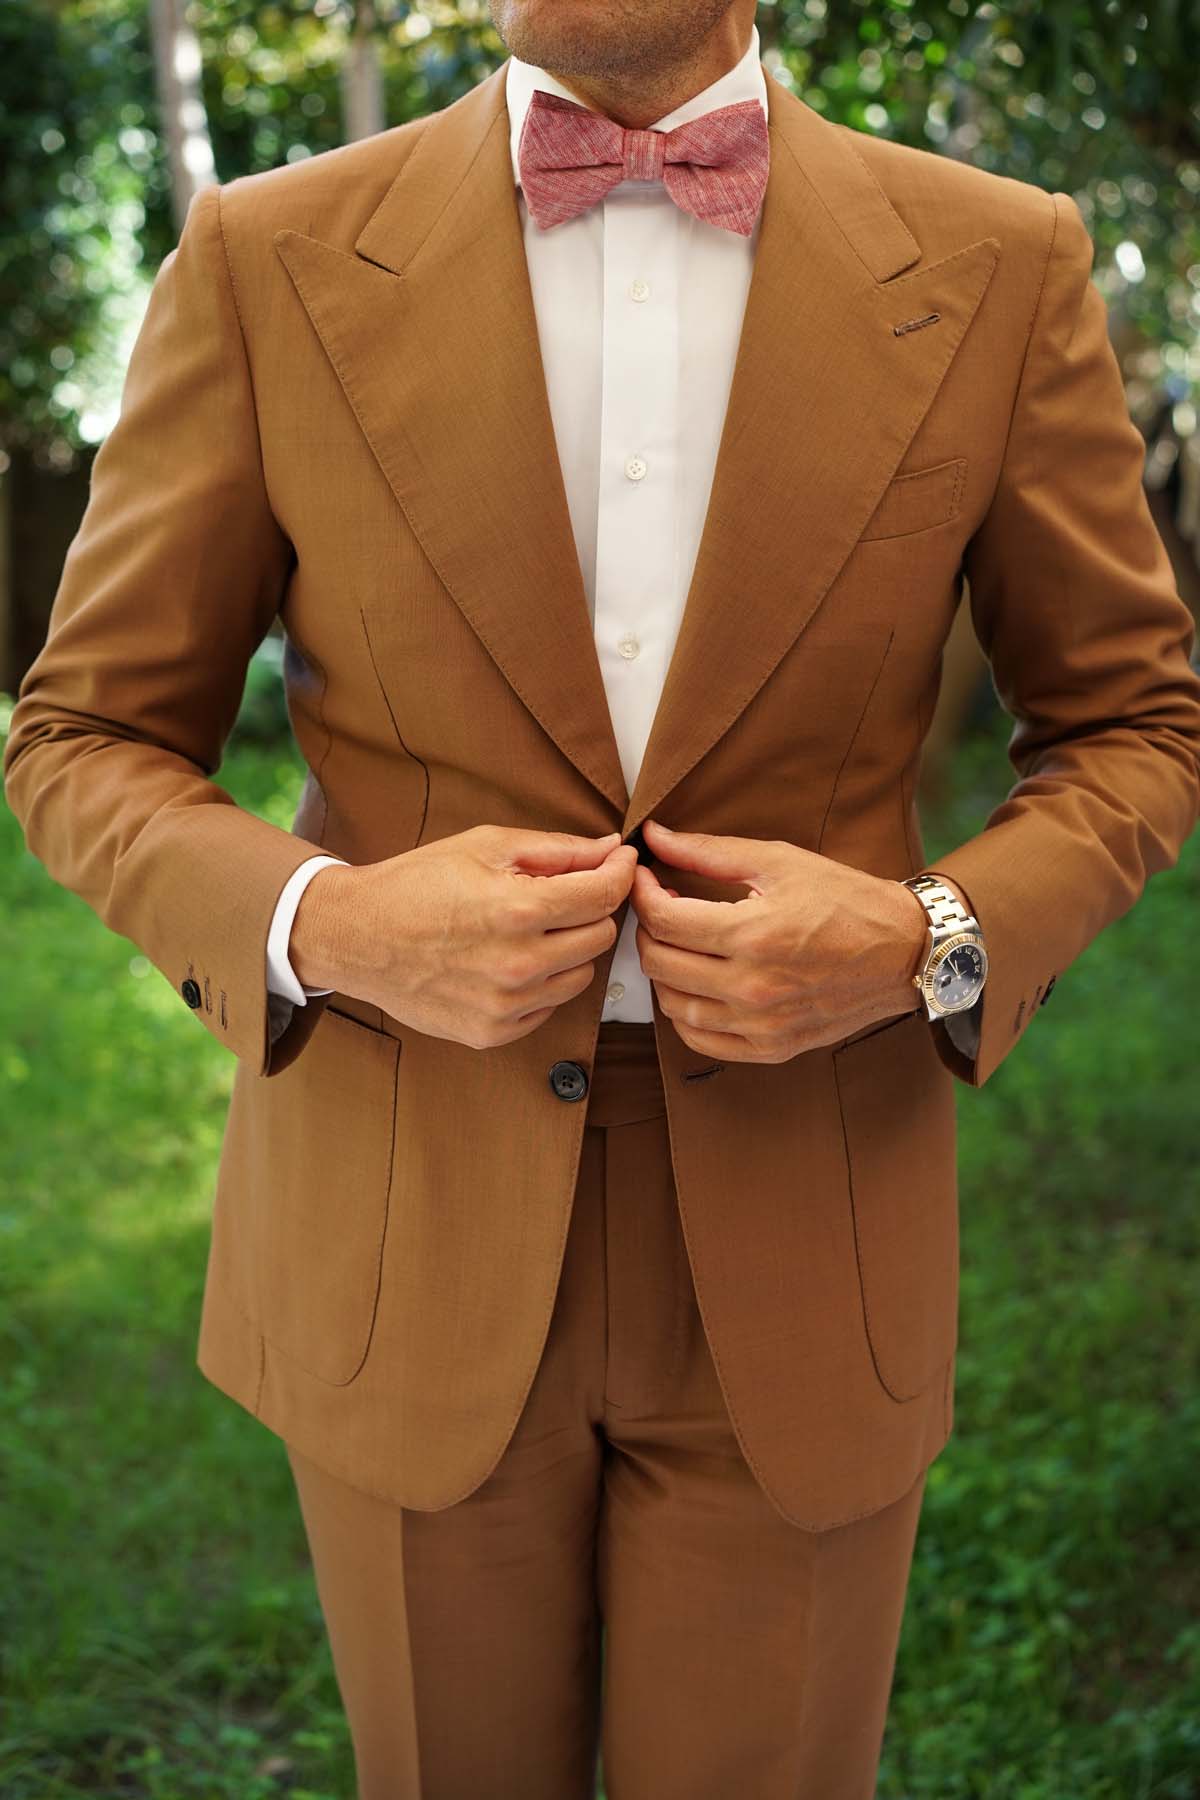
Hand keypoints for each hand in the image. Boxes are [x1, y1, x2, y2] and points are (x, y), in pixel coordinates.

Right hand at [291, 825, 636, 1049]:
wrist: (356, 937)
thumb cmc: (417, 883)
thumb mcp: (486, 846)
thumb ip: (557, 850)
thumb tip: (611, 849)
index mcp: (519, 911)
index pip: (605, 895)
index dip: (620, 872)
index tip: (620, 862)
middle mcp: (519, 965)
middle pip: (601, 936)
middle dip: (590, 909)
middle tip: (560, 893)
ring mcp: (507, 1006)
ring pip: (582, 975)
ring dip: (568, 949)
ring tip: (528, 928)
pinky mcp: (493, 1033)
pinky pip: (549, 1006)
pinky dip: (541, 982)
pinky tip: (507, 959)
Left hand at [629, 818, 931, 1062]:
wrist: (904, 951)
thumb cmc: (847, 901)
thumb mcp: (779, 862)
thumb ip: (709, 852)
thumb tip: (655, 837)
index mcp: (753, 935)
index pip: (663, 920)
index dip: (642, 893)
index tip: (646, 878)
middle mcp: (753, 987)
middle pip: (660, 963)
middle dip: (648, 929)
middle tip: (660, 907)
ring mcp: (761, 1024)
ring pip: (672, 1006)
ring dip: (663, 972)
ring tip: (679, 944)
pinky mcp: (771, 1047)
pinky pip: (701, 1040)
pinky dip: (684, 1014)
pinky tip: (694, 986)